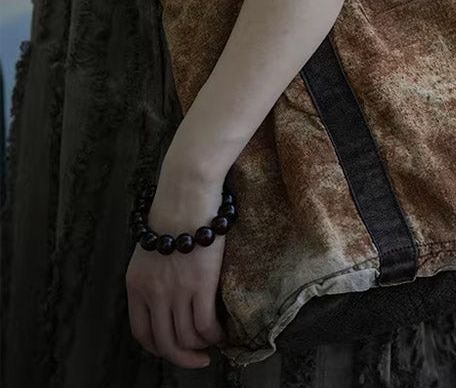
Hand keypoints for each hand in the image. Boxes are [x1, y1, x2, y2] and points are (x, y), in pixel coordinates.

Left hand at [125, 175, 229, 368]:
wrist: (187, 192)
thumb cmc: (174, 210)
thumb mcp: (152, 246)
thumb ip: (155, 273)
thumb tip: (171, 295)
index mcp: (136, 284)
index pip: (141, 332)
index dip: (159, 346)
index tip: (175, 348)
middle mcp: (151, 292)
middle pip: (164, 342)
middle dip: (183, 357)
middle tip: (199, 359)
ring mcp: (175, 290)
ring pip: (186, 338)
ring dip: (203, 346)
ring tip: (215, 340)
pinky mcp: (200, 284)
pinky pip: (206, 324)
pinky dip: (216, 335)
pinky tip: (223, 331)